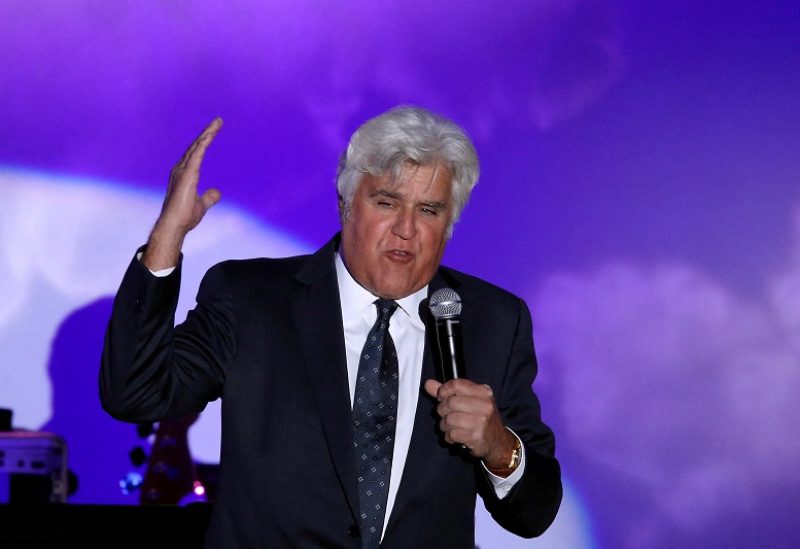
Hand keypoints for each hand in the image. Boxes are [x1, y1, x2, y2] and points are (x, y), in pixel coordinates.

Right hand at [143, 117, 222, 269]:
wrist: (175, 225)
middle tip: (218, 121)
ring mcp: (183, 170)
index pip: (197, 153)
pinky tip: (210, 136)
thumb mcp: (202, 204)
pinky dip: (203, 144)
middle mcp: (181, 169)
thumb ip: (209, 197)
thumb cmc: (184, 216)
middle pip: (196, 146)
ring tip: (217, 123)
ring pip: (197, 147)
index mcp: (184, 174)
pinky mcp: (187, 174)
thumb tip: (218, 192)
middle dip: (207, 133)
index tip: (214, 131)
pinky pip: (197, 155)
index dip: (205, 141)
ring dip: (207, 134)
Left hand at [424, 378, 516, 471]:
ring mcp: (481, 421)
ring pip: (449, 419)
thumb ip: (448, 392)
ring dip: (444, 425)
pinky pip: (451, 434)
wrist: (497, 441)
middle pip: (450, 402)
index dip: (444, 391)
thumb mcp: (469, 401)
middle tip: (446, 414)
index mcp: (483, 392)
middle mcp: (485, 405)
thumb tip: (429, 384)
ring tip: (451, 427)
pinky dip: (449, 436)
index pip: (456, 384)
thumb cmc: (481, 418)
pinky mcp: (476, 436)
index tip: (441, 397)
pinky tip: (455, 436)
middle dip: (442, 410)